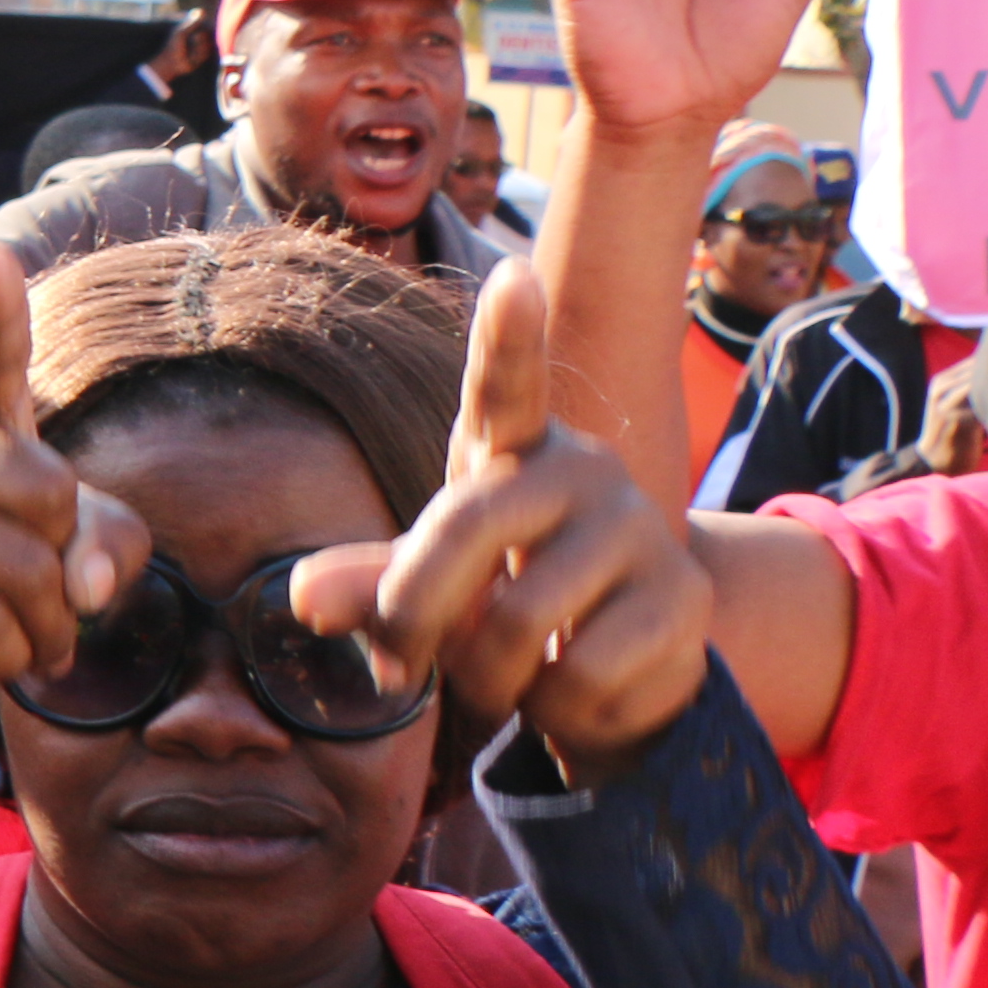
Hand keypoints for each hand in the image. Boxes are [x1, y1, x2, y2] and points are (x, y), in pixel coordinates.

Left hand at [292, 262, 712, 777]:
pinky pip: (580, 678)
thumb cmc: (501, 594)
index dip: (506, 337)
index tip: (511, 277)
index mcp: (509, 450)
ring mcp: (643, 529)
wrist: (617, 661)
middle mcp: (583, 470)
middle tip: (402, 664)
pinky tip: (571, 688)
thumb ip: (370, 582)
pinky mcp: (685, 601)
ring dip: (485, 681)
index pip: (504, 386)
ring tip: (501, 675)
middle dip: (411, 619)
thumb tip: (303, 598)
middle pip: (464, 534)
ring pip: (518, 625)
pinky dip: (554, 710)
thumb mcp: (430, 581)